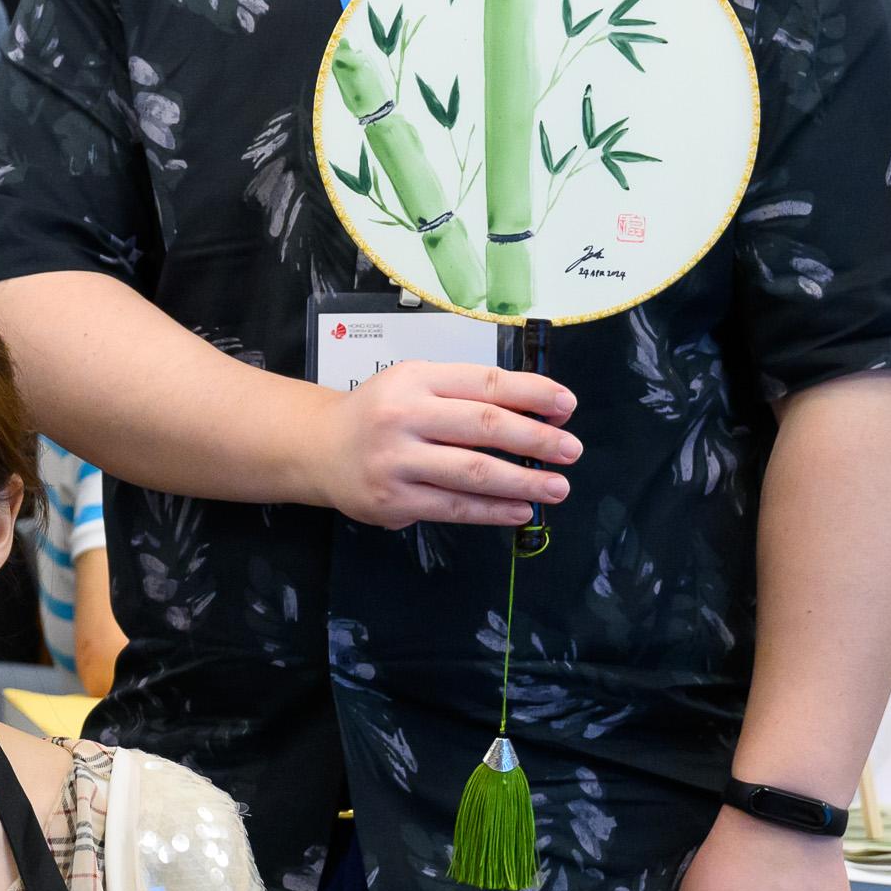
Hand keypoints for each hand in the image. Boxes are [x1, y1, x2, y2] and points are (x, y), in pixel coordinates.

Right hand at [311, 361, 577, 530]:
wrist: (319, 448)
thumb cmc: (380, 414)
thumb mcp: (416, 386)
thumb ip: (468, 396)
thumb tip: (540, 414)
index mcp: (416, 380)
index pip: (485, 382)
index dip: (532, 394)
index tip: (566, 406)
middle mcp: (403, 417)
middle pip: (484, 426)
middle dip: (536, 439)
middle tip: (571, 451)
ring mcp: (396, 461)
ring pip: (473, 472)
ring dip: (523, 481)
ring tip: (557, 487)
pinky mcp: (393, 500)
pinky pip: (454, 507)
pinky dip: (493, 510)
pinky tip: (519, 510)